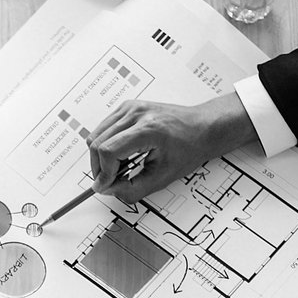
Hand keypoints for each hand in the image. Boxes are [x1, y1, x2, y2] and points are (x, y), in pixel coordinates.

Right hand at [88, 96, 255, 201]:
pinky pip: (103, 129)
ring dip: (100, 157)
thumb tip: (108, 190)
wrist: (201, 127)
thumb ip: (132, 188)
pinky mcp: (127, 108)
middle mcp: (135, 114)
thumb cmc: (189, 148)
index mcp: (147, 129)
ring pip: (95, 136)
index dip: (102, 174)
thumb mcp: (163, 177)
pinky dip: (105, 146)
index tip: (105, 187)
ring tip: (119, 169)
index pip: (108, 151)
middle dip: (99, 168)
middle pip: (97, 143)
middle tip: (111, 182)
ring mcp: (129, 108)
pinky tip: (121, 155)